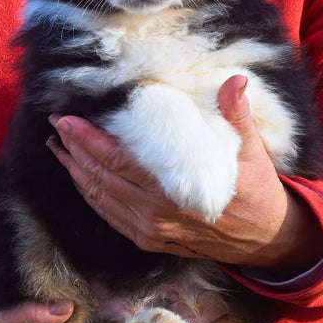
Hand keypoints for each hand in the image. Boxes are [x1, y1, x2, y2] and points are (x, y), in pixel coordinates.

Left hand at [47, 75, 322, 273]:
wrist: (266, 239)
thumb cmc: (257, 191)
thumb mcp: (252, 152)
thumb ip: (236, 115)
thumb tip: (235, 81)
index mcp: (174, 192)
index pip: (117, 162)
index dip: (88, 140)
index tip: (67, 120)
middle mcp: (155, 216)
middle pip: (100, 179)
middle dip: (73, 150)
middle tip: (56, 124)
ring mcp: (150, 232)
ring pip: (99, 200)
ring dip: (75, 173)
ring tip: (58, 147)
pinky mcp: (149, 241)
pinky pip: (110, 217)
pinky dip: (90, 196)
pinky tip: (80, 178)